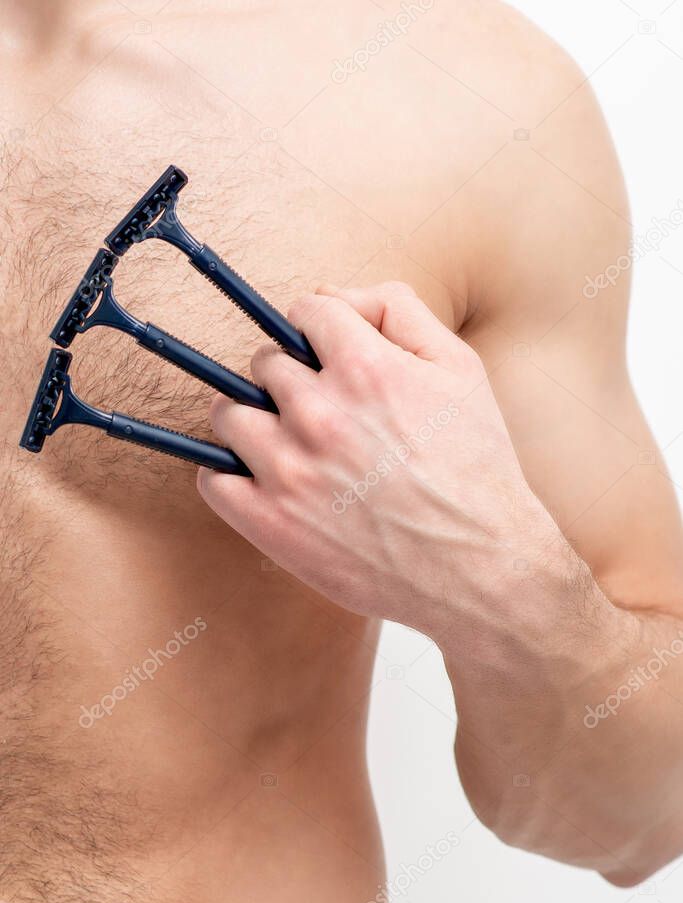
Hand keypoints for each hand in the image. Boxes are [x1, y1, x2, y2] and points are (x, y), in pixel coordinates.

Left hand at [197, 282, 555, 637]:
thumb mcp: (461, 369)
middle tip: (317, 407)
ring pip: (228, 414)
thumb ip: (399, 312)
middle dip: (288, 376)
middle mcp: (320, 414)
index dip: (318, 328)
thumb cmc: (475, 467)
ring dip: (251, 420)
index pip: (305, 312)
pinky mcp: (270, 524)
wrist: (480, 568)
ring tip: (285, 442)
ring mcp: (289, 471)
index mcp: (366, 368)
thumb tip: (333, 296)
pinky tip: (263, 480)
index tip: (325, 353)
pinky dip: (229, 475)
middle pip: (263, 363)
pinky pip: (212, 479)